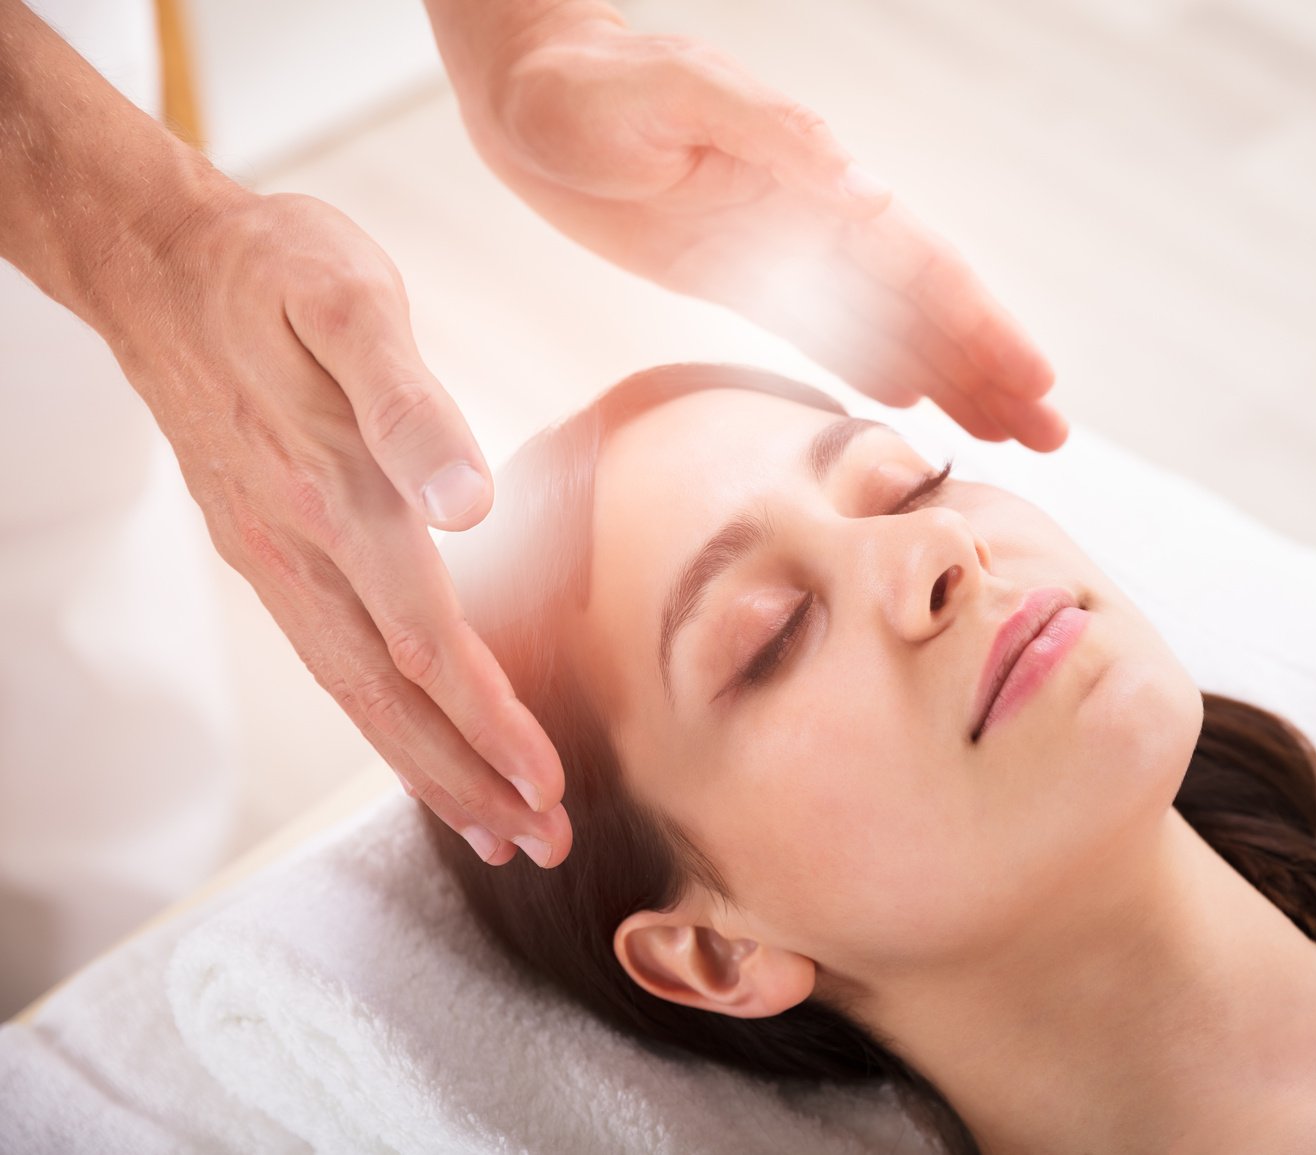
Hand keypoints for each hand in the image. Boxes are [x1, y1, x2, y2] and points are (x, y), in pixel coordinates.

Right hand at [110, 186, 571, 867]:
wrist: (156, 260)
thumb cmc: (271, 268)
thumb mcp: (349, 298)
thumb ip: (409, 404)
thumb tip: (468, 501)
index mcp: (331, 492)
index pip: (423, 638)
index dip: (487, 718)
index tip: (546, 780)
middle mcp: (296, 544)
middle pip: (388, 695)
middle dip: (469, 778)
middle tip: (542, 842)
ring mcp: (271, 554)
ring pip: (354, 690)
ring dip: (427, 765)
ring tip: (494, 827)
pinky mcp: (263, 547)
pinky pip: (328, 655)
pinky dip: (383, 717)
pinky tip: (418, 741)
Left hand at [449, 2, 1066, 449]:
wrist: (523, 86)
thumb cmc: (588, 86)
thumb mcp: (672, 97)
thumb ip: (767, 132)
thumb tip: (860, 182)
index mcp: (811, 179)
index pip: (920, 263)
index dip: (982, 325)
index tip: (1036, 381)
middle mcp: (813, 216)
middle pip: (925, 305)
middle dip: (991, 367)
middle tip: (1051, 438)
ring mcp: (779, 247)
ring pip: (886, 323)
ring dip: (950, 376)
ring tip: (1004, 433)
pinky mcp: (734, 269)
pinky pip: (821, 328)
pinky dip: (872, 362)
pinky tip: (907, 397)